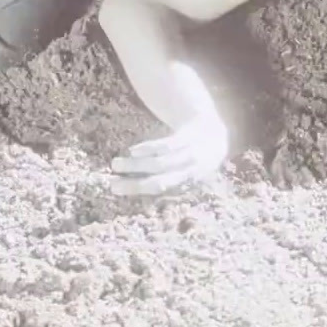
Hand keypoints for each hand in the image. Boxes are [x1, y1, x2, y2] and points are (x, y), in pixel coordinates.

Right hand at [109, 113, 229, 196]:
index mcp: (189, 186)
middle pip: (160, 182)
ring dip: (136, 166)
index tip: (115, 191)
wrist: (214, 133)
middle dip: (134, 185)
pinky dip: (148, 149)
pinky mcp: (189, 137)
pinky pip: (167, 146)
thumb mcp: (184, 173)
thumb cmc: (191, 159)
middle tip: (112, 184)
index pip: (161, 194)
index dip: (138, 193)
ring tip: (115, 165)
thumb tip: (129, 191)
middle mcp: (192, 173)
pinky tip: (133, 151)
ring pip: (160, 164)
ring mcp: (192, 155)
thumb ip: (163, 182)